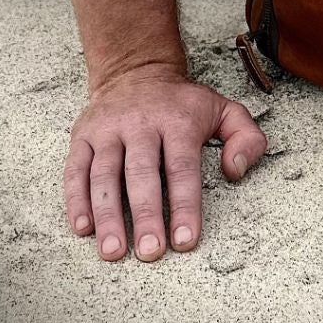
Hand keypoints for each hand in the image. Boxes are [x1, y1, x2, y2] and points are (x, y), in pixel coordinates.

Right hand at [64, 65, 268, 261]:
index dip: (184, 206)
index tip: (185, 240)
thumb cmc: (182, 103)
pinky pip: (76, 169)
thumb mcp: (224, 109)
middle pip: (141, 174)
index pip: (182, 168)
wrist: (135, 70)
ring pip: (104, 175)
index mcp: (176, 120)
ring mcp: (107, 129)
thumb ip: (246, 138)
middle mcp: (139, 123)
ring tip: (112, 251)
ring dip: (107, 215)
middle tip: (149, 253)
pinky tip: (83, 229)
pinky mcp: (83, 135)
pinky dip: (77, 200)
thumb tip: (234, 171)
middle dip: (145, 216)